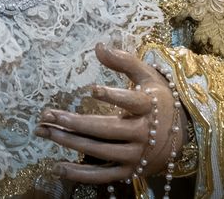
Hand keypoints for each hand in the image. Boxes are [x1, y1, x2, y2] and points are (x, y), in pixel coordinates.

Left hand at [35, 43, 181, 184]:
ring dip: (69, 142)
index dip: (114, 97)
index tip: (93, 90)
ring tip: (44, 132)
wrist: (179, 136)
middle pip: (106, 129)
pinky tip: (57, 167)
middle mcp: (142, 134)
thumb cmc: (157, 99)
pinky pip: (102, 176)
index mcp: (149, 108)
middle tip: (47, 114)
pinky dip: (80, 174)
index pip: (132, 102)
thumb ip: (125, 61)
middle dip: (74, 122)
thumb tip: (99, 46)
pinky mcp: (128, 172)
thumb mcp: (147, 76)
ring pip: (99, 151)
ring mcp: (135, 155)